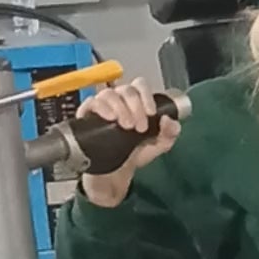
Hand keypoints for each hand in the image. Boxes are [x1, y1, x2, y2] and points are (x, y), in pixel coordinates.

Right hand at [77, 77, 181, 208]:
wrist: (118, 173)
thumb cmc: (136, 153)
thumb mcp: (159, 146)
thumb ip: (170, 134)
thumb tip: (168, 120)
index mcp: (136, 102)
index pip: (139, 85)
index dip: (146, 96)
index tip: (151, 113)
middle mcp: (118, 100)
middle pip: (126, 90)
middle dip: (136, 107)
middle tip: (140, 128)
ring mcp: (102, 106)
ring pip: (109, 94)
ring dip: (121, 108)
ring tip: (127, 127)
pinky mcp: (88, 115)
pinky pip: (91, 102)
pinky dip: (101, 107)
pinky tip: (110, 118)